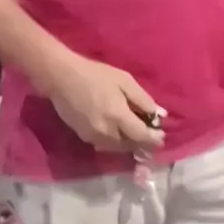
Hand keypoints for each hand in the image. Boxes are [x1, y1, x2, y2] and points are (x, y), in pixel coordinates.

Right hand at [51, 55, 166, 153]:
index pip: (142, 136)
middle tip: (151, 135)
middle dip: (142, 142)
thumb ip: (143, 100)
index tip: (162, 135)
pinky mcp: (83, 138)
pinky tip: (118, 132)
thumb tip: (160, 115)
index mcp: (118, 116)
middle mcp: (106, 132)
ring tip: (136, 134)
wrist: (62, 78)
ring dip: (129, 144)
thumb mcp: (124, 81)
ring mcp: (93, 137)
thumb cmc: (95, 75)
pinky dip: (115, 142)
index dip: (154, 138)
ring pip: (118, 148)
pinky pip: (105, 145)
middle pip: (130, 145)